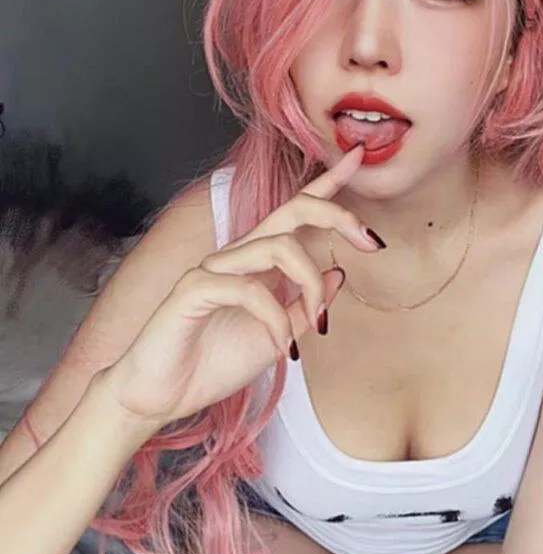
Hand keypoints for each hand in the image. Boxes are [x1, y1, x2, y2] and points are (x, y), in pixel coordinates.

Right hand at [100, 144, 380, 427]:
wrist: (159, 397)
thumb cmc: (211, 363)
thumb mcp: (277, 338)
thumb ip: (304, 308)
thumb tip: (338, 274)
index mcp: (257, 262)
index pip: (297, 211)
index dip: (328, 182)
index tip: (359, 156)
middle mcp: (238, 256)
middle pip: (292, 211)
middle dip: (337, 213)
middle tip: (371, 241)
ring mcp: (214, 268)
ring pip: (279, 247)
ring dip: (310, 286)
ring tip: (315, 325)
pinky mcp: (194, 290)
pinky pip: (249, 289)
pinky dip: (275, 320)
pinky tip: (279, 349)